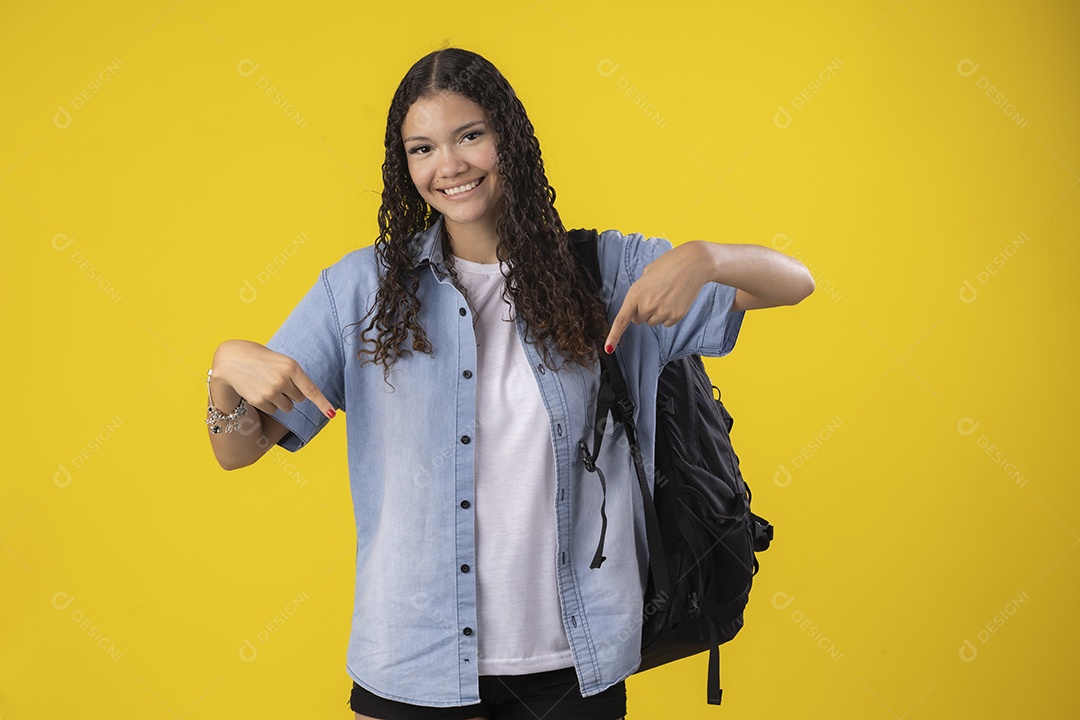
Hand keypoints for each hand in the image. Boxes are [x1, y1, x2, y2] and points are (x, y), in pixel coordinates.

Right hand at [211, 340, 335, 418]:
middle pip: (299, 399)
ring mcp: (271, 392)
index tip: (332, 414)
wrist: (232, 360)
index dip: (323, 403)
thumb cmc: (262, 359)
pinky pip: (274, 410)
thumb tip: (306, 397)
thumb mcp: (282, 361)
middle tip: (277, 380)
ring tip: (268, 385)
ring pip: (288, 407)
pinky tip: (259, 391)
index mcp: (292, 367)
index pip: (311, 390)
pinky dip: (269, 404)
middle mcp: (283, 380)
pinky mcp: (260, 401)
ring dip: (281, 400)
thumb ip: (295, 376)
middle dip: (291, 393)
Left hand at [605, 242, 712, 351]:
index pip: (622, 320)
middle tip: (654, 294)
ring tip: (666, 295)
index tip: (608, 349)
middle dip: (642, 311)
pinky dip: (669, 315)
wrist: (694, 263)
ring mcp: (662, 312)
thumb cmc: (669, 264)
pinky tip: (675, 300)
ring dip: (656, 313)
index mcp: (635, 293)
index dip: (614, 336)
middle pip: (638, 320)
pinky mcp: (676, 316)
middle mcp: (647, 305)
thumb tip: (640, 304)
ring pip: (652, 322)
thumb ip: (639, 291)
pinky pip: (666, 323)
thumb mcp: (647, 274)